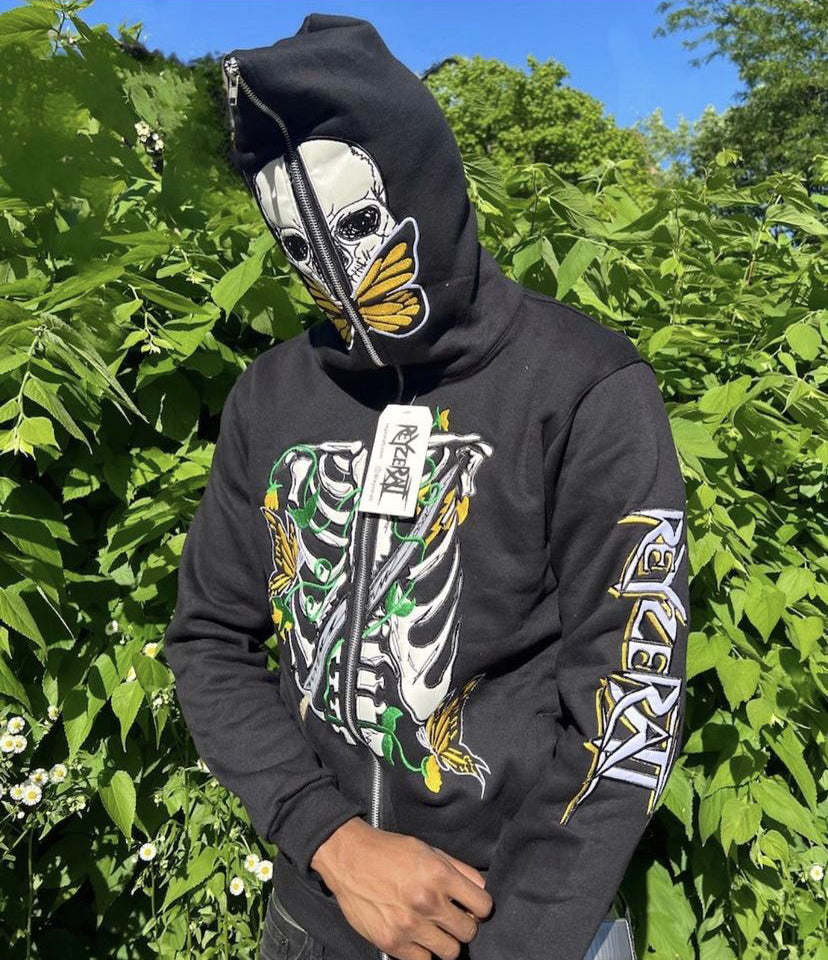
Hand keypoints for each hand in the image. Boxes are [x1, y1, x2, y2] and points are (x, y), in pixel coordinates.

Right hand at [311, 816, 492, 959]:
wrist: (350, 858)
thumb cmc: (390, 852)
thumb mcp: (429, 850)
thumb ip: (459, 870)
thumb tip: (481, 891)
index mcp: (439, 874)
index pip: (484, 905)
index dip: (480, 906)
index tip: (472, 906)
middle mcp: (427, 901)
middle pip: (469, 932)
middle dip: (463, 924)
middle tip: (450, 916)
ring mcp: (409, 925)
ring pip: (450, 952)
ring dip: (445, 940)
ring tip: (432, 927)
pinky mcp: (392, 943)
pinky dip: (422, 950)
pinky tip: (414, 934)